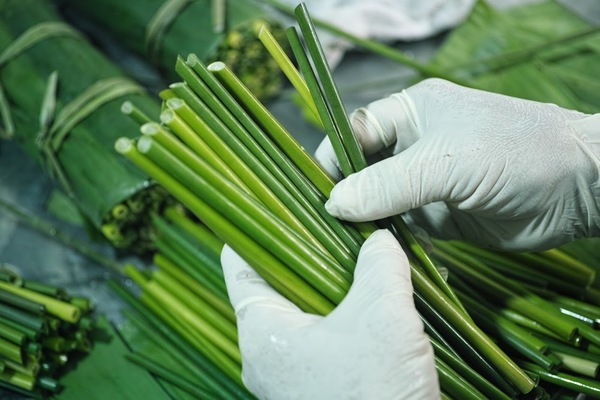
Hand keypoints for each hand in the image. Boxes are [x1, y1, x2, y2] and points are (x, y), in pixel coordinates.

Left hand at [221, 229, 438, 399]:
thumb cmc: (376, 396)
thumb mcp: (383, 317)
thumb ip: (379, 266)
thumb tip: (379, 238)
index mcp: (262, 331)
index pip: (240, 259)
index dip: (256, 222)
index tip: (278, 194)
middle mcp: (267, 350)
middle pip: (276, 279)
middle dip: (308, 248)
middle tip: (335, 217)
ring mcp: (292, 369)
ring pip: (305, 305)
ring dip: (335, 279)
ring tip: (363, 251)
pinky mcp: (318, 381)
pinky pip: (325, 331)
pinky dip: (347, 309)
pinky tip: (378, 294)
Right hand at [316, 78, 599, 250]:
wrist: (579, 189)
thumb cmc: (514, 154)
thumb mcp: (446, 163)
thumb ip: (388, 184)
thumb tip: (334, 202)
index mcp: (408, 114)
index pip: (352, 132)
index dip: (332, 160)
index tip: (317, 194)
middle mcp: (410, 147)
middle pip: (360, 171)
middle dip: (344, 197)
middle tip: (328, 228)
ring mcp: (423, 184)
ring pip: (377, 204)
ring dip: (364, 223)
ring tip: (345, 248)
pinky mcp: (437, 217)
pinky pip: (400, 230)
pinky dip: (388, 243)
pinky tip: (376, 257)